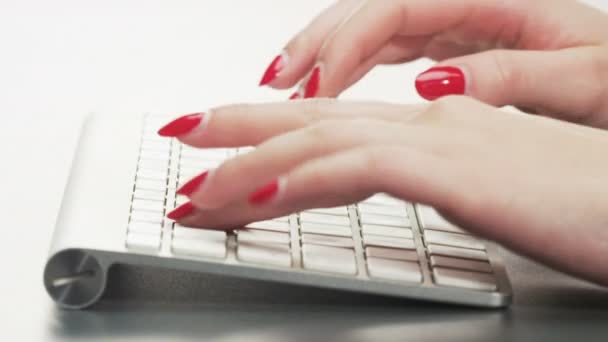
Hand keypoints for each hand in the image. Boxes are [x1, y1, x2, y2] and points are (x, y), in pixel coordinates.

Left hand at [159, 97, 607, 285]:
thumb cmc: (586, 198)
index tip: (225, 153)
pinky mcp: (457, 170)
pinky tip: (252, 194)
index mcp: (437, 127)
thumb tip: (416, 175)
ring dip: (249, 162)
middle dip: (239, 131)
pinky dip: (298, 179)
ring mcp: (440, 141)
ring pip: (321, 141)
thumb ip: (449, 176)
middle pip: (313, 121)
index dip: (273, 133)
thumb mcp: (498, 186)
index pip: (335, 124)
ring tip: (194, 187)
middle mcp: (429, 123)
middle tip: (184, 139)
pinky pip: (357, 168)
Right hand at [259, 0, 607, 127]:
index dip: (349, 43)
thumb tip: (435, 86)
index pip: (397, 7)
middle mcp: (465, 3)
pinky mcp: (449, 44)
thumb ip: (511, 74)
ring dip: (324, 55)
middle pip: (370, 8)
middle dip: (317, 42)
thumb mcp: (582, 78)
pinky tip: (329, 86)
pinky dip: (351, 67)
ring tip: (288, 86)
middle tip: (277, 81)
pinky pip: (385, 48)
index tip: (318, 88)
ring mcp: (453, 22)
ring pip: (370, 28)